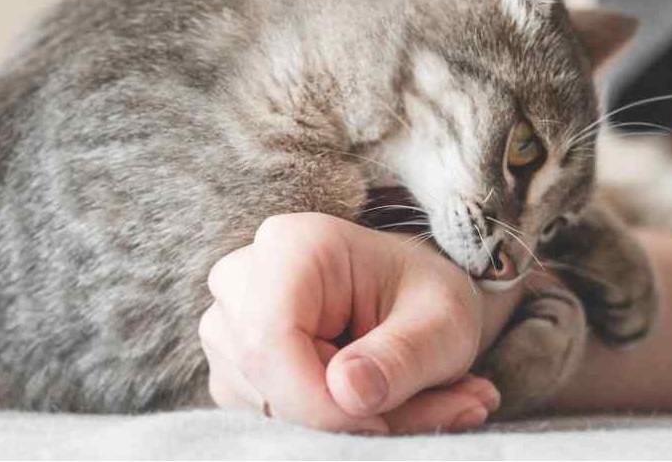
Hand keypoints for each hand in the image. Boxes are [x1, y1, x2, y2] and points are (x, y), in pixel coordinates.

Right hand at [200, 212, 525, 433]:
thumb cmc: (426, 296)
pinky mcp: (230, 365)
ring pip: (267, 406)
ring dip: (342, 424)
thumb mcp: (445, 322)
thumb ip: (402, 356)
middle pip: (266, 379)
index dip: (319, 402)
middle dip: (343, 416)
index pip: (269, 341)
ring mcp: (227, 324)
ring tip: (403, 398)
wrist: (409, 296)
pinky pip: (266, 415)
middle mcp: (240, 279)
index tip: (380, 422)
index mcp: (290, 246)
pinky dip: (324, 425)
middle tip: (426, 409)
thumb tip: (347, 393)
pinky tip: (365, 399)